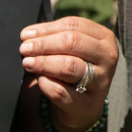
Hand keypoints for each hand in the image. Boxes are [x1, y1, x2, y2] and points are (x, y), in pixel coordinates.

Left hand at [20, 16, 117, 131]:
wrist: (82, 106)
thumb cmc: (74, 68)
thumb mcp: (71, 49)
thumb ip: (53, 37)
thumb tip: (28, 35)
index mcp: (104, 38)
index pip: (73, 25)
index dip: (46, 29)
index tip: (26, 35)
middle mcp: (107, 57)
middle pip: (72, 43)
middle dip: (43, 45)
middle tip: (24, 49)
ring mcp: (101, 82)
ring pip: (68, 66)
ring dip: (42, 63)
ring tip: (28, 63)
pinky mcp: (89, 104)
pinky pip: (60, 91)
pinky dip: (45, 84)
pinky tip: (40, 80)